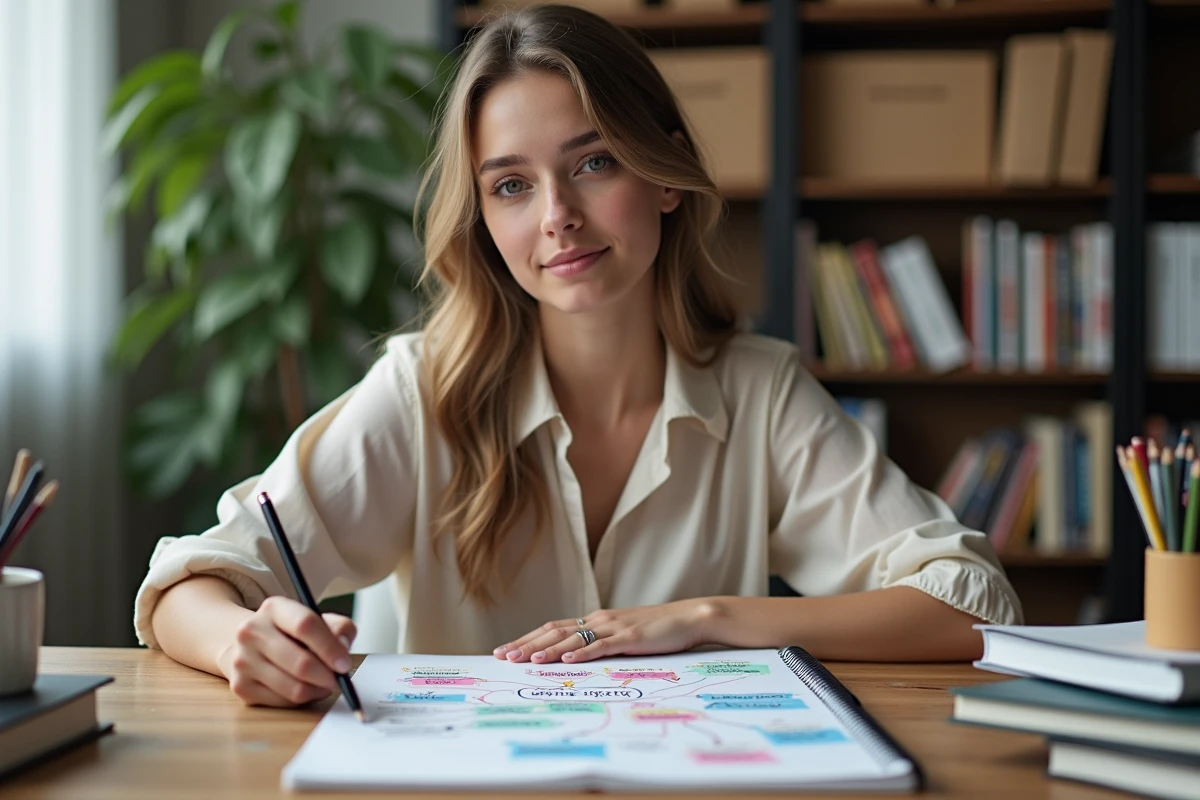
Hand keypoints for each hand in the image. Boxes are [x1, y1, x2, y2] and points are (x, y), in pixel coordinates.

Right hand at [217, 595, 356, 707]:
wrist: (248, 645)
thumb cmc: (290, 633)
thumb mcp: (316, 619)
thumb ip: (339, 628)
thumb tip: (343, 648)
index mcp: (273, 608)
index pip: (305, 625)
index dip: (330, 647)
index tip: (345, 664)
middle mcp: (252, 632)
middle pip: (300, 662)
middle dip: (327, 676)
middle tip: (339, 680)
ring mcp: (243, 660)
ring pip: (294, 688)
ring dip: (317, 690)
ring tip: (323, 684)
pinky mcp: (241, 686)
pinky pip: (283, 702)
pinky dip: (301, 699)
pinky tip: (303, 688)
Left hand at [492, 599, 717, 664]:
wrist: (689, 618)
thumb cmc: (658, 630)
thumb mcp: (624, 635)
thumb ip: (602, 643)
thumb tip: (578, 658)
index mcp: (595, 620)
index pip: (553, 628)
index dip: (528, 638)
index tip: (506, 650)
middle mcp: (599, 620)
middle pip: (554, 631)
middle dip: (526, 644)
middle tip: (502, 656)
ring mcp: (613, 628)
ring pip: (573, 639)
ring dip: (547, 650)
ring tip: (525, 660)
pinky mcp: (630, 637)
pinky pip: (601, 646)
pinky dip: (582, 654)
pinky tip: (567, 661)